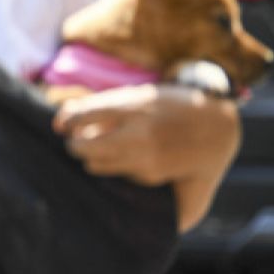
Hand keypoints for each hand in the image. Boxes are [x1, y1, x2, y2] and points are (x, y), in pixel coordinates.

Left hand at [54, 83, 240, 230]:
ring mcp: (145, 159)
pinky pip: (116, 173)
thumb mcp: (133, 96)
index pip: (80, 116)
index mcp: (131, 107)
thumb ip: (95, 107)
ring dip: (90, 157)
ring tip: (104, 147)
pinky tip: (124, 157)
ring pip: (94, 165)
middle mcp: (138, 135)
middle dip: (75, 144)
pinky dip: (112, 166)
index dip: (65, 122)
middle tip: (79, 139)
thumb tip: (58, 124)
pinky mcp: (151, 176)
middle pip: (82, 148)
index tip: (62, 126)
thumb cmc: (167, 108)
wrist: (215, 129)